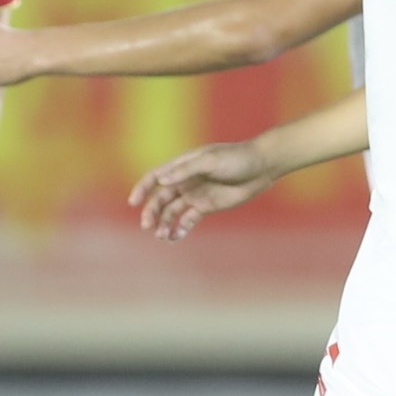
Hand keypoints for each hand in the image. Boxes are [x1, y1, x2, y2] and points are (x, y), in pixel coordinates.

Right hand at [131, 140, 280, 241]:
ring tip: (162, 235)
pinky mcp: (206, 207)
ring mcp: (195, 195)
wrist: (261, 167)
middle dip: (152, 212)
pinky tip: (175, 236)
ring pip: (172, 212)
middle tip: (148, 226)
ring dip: (164, 223)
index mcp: (182, 165)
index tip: (134, 202)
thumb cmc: (236, 158)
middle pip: (160, 198)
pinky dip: (180, 229)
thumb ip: (185, 170)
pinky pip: (188, 220)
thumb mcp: (210, 160)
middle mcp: (185, 181)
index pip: (155, 177)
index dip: (142, 188)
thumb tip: (161, 181)